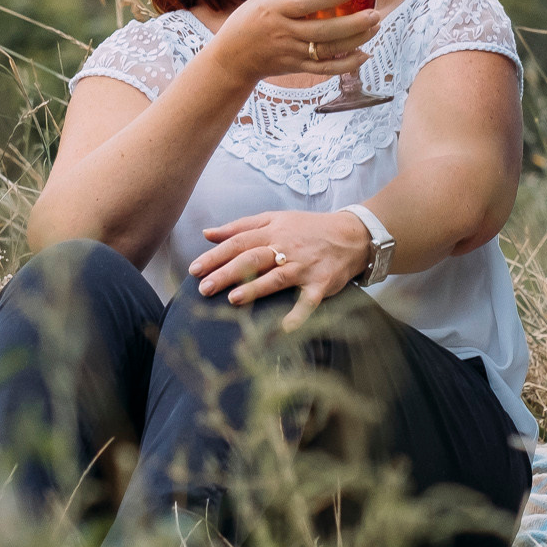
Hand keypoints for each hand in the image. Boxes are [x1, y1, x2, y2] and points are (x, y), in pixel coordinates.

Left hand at [189, 208, 376, 330]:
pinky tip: (286, 327)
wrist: (352, 235)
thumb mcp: (275, 219)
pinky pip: (309, 300)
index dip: (215, 255)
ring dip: (255, 289)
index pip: (238, 242)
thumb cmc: (308, 229)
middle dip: (226, 273)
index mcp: (272, 231)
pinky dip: (299, 314)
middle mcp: (286, 248)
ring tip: (233, 300)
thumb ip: (240, 227)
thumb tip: (207, 233)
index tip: (194, 269)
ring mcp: (304, 266)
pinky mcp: (321, 283)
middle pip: (252, 259)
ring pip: (276, 277)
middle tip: (203, 288)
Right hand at [208, 0, 379, 87]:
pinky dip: (347, 64)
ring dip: (355, 40)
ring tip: (374, 27)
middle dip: (353, 23)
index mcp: (275, 10)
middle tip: (374, 14)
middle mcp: (284, 33)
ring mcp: (291, 53)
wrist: (232, 59)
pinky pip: (325, 69)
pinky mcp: (296, 67)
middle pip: (323, 30)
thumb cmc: (248, 21)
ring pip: (329, 49)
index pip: (305, 3)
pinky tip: (364, 54)